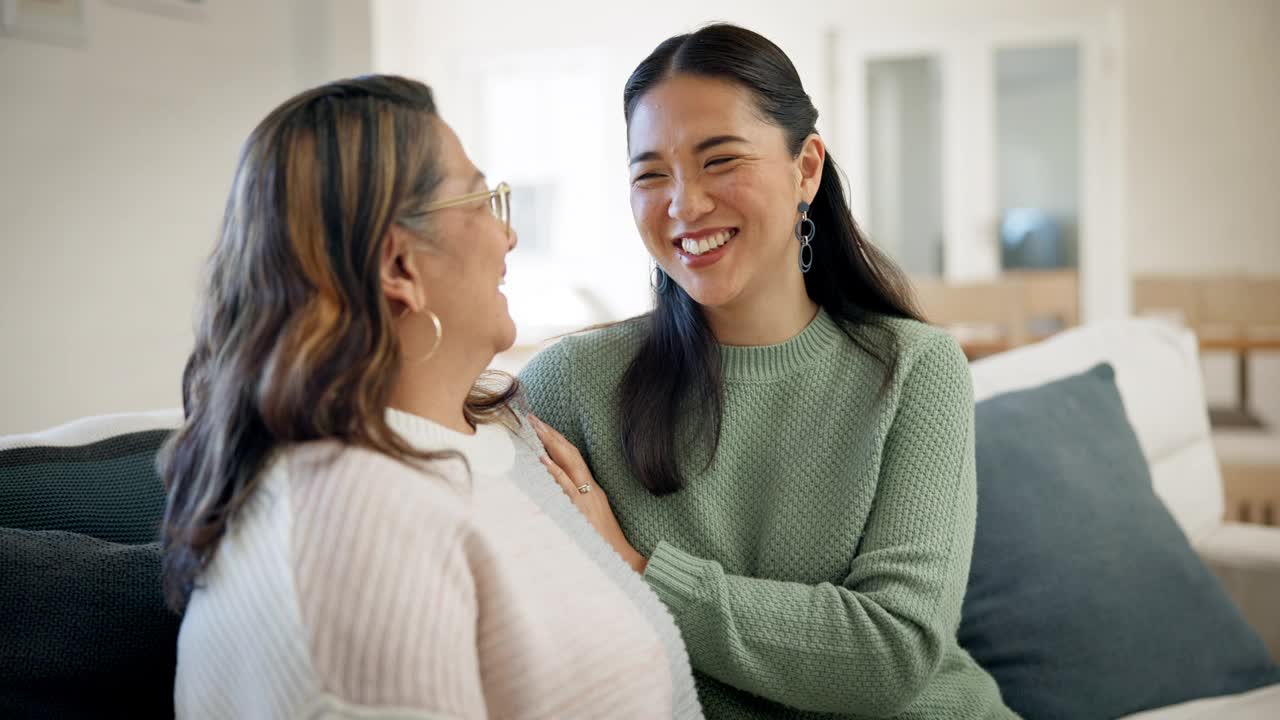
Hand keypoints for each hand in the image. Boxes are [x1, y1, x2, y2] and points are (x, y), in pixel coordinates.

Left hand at [529, 414, 647, 573]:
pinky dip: (556, 471)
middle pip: (570, 453)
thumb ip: (575, 504)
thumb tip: (556, 496)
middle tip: (532, 418)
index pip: (573, 457)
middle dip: (551, 434)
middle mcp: (590, 488)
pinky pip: (567, 486)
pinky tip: (543, 459)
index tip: (541, 426)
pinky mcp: (583, 509)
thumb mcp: (589, 518)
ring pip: (569, 463)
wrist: (623, 558)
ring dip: (551, 444)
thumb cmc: (605, 542)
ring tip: (535, 428)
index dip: (557, 439)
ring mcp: (587, 497)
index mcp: (592, 488)